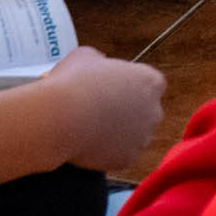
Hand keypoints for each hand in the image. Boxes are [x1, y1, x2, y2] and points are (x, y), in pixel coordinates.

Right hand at [38, 47, 165, 172]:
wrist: (62, 118)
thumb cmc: (74, 83)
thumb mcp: (86, 56)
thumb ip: (101, 61)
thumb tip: (99, 64)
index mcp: (150, 81)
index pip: (150, 84)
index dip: (130, 87)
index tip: (112, 90)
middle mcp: (154, 109)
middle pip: (145, 111)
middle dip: (128, 112)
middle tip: (101, 111)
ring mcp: (143, 136)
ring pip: (135, 136)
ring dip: (119, 134)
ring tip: (92, 129)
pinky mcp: (129, 158)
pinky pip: (121, 155)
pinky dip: (108, 153)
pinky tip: (90, 145)